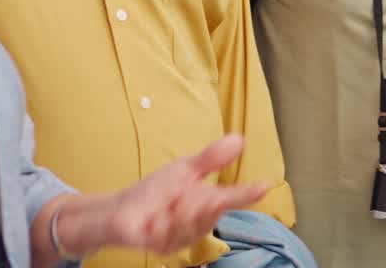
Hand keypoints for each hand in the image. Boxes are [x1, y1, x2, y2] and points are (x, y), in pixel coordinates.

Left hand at [103, 134, 267, 255]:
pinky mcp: (161, 247)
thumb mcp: (185, 170)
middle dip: (198, 199)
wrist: (121, 210)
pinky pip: (166, 233)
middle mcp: (199, 225)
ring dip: (176, 209)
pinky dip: (157, 221)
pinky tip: (151, 218)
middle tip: (183, 192)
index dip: (247, 193)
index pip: (232, 198)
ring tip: (166, 203)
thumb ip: (211, 159)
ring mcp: (181, 238)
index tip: (264, 185)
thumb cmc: (157, 192)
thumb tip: (239, 139)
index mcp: (208, 205)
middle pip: (210, 211)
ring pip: (189, 223)